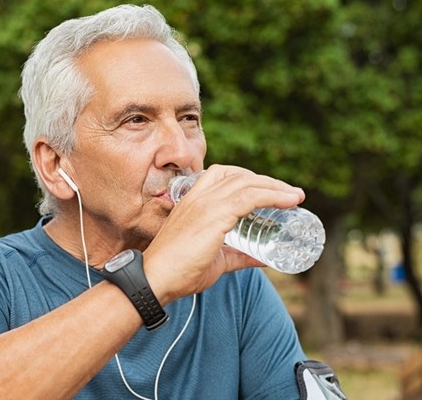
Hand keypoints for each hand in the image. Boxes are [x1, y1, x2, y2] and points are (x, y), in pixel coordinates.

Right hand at [143, 164, 304, 301]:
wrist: (156, 279)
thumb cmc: (179, 271)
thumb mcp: (216, 260)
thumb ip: (238, 256)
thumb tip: (265, 259)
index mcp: (192, 201)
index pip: (222, 175)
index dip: (248, 178)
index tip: (269, 189)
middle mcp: (199, 197)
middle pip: (239, 175)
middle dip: (267, 181)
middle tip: (289, 194)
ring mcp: (206, 204)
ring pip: (247, 183)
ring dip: (275, 186)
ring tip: (295, 196)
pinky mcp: (214, 216)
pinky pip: (250, 197)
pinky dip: (273, 196)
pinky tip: (289, 201)